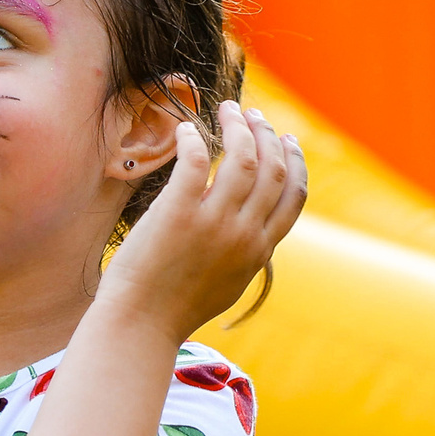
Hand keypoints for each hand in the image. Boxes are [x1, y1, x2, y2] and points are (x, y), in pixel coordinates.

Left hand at [102, 100, 305, 341]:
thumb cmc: (174, 307)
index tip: (287, 140)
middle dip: (268, 134)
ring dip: (238, 127)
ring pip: (242, 158)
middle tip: (253, 114)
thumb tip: (250, 224)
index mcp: (259, 250)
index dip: (295, 161)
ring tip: (228, 110)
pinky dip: (194, 138)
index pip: (294, 195)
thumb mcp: (226, 282)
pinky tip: (186, 129)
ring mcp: (212, 223)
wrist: (139, 325)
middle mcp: (243, 234)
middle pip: (273, 168)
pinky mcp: (177, 213)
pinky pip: (194, 159)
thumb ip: (244, 251)